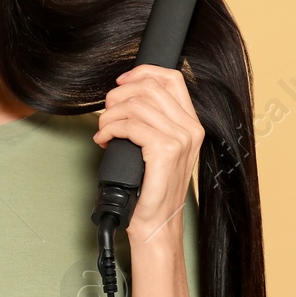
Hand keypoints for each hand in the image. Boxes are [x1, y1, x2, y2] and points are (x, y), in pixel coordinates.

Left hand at [92, 64, 203, 242]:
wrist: (155, 223)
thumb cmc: (151, 189)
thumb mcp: (156, 148)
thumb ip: (151, 121)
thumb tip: (123, 97)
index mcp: (191, 124)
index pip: (172, 78)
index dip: (143, 73)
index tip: (121, 82)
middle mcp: (191, 129)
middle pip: (150, 87)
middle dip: (119, 96)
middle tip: (106, 113)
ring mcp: (180, 139)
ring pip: (137, 104)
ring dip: (110, 115)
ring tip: (103, 131)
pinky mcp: (165, 151)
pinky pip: (130, 125)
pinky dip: (110, 129)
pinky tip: (104, 140)